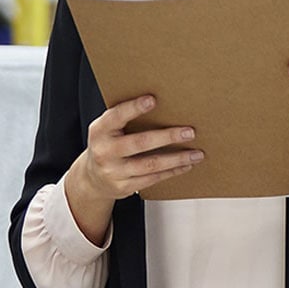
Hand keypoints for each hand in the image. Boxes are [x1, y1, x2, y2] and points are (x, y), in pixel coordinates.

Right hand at [65, 94, 202, 243]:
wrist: (92, 178)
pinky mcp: (125, 187)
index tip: (152, 100)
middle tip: (189, 132)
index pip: (116, 117)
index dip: (133, 108)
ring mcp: (114, 172)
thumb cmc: (106, 145)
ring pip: (151, 164)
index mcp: (100, 131)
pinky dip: (172, 171)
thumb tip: (157, 103)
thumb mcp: (106, 128)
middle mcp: (105, 151)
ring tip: (196, 153)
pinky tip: (185, 165)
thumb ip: (123, 118)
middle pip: (140, 143)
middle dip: (167, 137)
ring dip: (177, 158)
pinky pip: (153, 179)